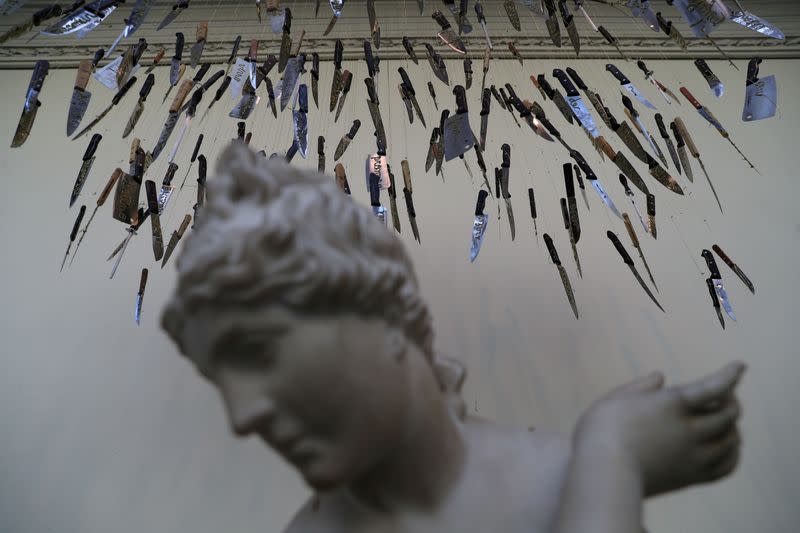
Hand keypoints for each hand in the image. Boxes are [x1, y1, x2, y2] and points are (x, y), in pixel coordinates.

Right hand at [574, 362, 745, 496]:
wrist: (604, 475)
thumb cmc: (601, 432)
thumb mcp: (615, 399)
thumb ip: (641, 386)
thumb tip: (661, 376)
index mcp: (672, 404)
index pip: (713, 388)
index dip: (730, 376)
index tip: (740, 365)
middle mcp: (689, 429)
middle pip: (728, 414)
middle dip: (731, 400)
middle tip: (725, 395)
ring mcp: (693, 455)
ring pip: (731, 439)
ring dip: (732, 426)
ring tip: (725, 420)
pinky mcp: (691, 477)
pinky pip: (726, 466)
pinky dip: (733, 453)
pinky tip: (728, 447)